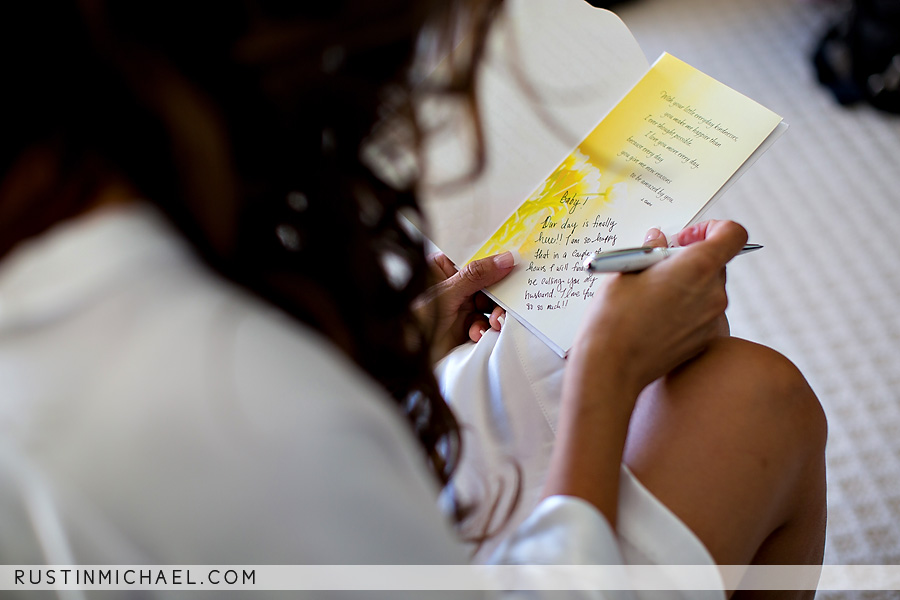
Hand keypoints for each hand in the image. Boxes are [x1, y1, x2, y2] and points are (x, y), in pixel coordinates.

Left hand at [414, 251, 514, 359]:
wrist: (411, 360)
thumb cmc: (417, 321)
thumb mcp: (447, 294)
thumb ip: (476, 276)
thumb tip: (506, 258)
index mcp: (443, 270)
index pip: (474, 259)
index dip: (494, 261)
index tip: (514, 262)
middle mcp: (454, 287)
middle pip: (487, 283)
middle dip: (497, 295)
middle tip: (504, 302)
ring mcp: (462, 307)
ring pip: (490, 304)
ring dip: (494, 315)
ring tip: (493, 324)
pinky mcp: (467, 327)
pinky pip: (487, 323)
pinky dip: (485, 329)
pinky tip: (477, 334)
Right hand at [572, 219, 746, 398]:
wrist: (612, 367)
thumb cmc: (614, 317)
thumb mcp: (627, 270)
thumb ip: (652, 251)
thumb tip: (658, 240)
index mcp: (697, 267)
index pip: (732, 234)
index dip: (712, 228)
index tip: (684, 238)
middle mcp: (713, 293)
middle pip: (716, 263)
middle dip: (690, 259)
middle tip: (657, 267)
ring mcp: (711, 320)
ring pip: (707, 289)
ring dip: (686, 284)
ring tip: (650, 295)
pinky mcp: (704, 340)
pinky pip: (701, 314)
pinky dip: (684, 308)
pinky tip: (654, 318)